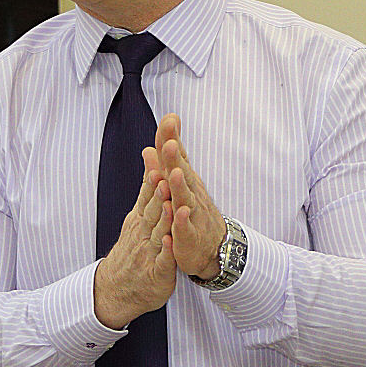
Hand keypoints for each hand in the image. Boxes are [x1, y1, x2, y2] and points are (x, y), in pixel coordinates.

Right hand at [91, 169, 177, 329]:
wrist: (117, 290)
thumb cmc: (134, 250)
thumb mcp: (138, 217)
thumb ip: (147, 190)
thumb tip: (150, 159)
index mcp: (140, 219)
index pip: (147, 196)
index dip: (153, 179)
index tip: (158, 159)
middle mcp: (142, 233)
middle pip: (151, 210)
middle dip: (157, 193)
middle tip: (164, 175)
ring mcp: (149, 253)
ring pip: (157, 233)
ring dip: (162, 219)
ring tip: (168, 204)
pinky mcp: (157, 273)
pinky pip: (163, 261)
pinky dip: (165, 251)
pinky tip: (168, 241)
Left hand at [152, 114, 226, 280]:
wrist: (215, 247)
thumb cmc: (194, 211)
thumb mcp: (178, 186)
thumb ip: (165, 166)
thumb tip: (150, 146)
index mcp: (185, 179)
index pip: (177, 156)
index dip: (172, 139)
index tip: (170, 119)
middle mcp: (192, 193)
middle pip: (182, 173)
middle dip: (176, 158)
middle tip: (171, 142)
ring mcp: (193, 214)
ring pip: (186, 199)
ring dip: (180, 186)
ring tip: (174, 173)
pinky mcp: (190, 236)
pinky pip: (186, 228)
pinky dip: (183, 221)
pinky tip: (180, 212)